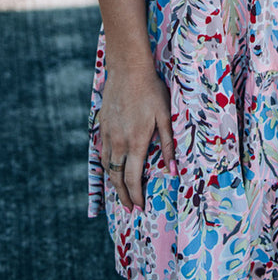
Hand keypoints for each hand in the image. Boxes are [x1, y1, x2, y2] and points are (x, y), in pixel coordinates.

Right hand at [99, 67, 175, 211]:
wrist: (128, 70)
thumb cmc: (151, 90)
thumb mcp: (164, 116)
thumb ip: (168, 145)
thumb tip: (173, 172)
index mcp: (136, 142)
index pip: (132, 179)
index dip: (136, 197)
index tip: (140, 209)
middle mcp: (118, 142)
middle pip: (117, 178)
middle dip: (123, 196)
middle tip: (130, 209)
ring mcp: (108, 134)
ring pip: (108, 166)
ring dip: (114, 182)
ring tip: (122, 193)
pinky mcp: (102, 125)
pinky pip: (103, 152)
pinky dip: (108, 165)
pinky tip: (113, 168)